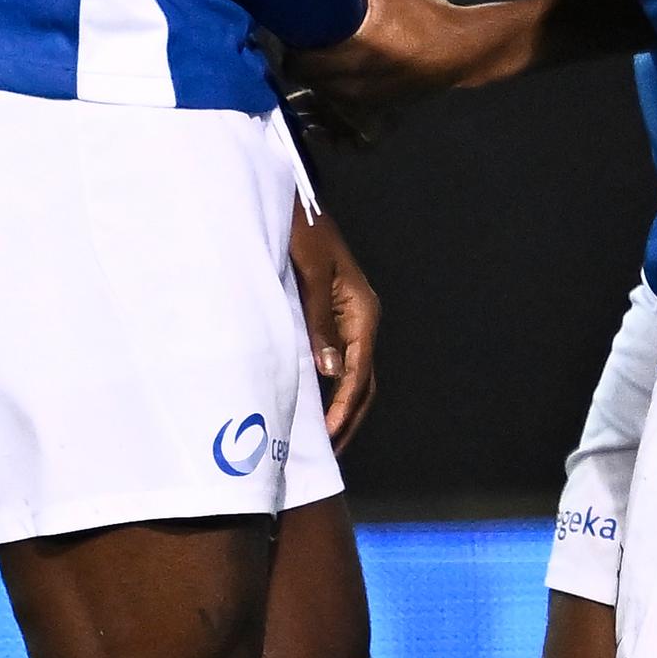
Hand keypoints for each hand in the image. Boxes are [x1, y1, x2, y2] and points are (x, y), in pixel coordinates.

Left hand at [288, 197, 377, 451]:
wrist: (293, 202)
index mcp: (363, 311)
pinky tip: (311, 403)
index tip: (329, 436)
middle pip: (363, 381)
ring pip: (352, 374)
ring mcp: (347, 319)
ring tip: (321, 440)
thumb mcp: (309, 275)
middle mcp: (360, 319)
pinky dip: (328, 388)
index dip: (345, 407)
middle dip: (349, 418)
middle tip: (328, 455)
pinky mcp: (330, 316)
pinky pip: (336, 360)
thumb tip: (330, 372)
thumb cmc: (300, 232)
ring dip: (340, 407)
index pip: (359, 372)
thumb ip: (318, 322)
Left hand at [289, 0, 488, 142]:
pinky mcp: (371, 107)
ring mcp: (360, 99)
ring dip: (315, 73)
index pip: (297, 61)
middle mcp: (351, 83)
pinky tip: (343, 66)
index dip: (289, 42)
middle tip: (304, 35)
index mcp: (351, 53)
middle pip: (302, 77)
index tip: (291, 25)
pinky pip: (338, 100)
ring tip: (323, 50)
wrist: (459, 51)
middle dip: (299, 57)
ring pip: (318, 90)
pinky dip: (334, 84)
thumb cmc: (422, 17)